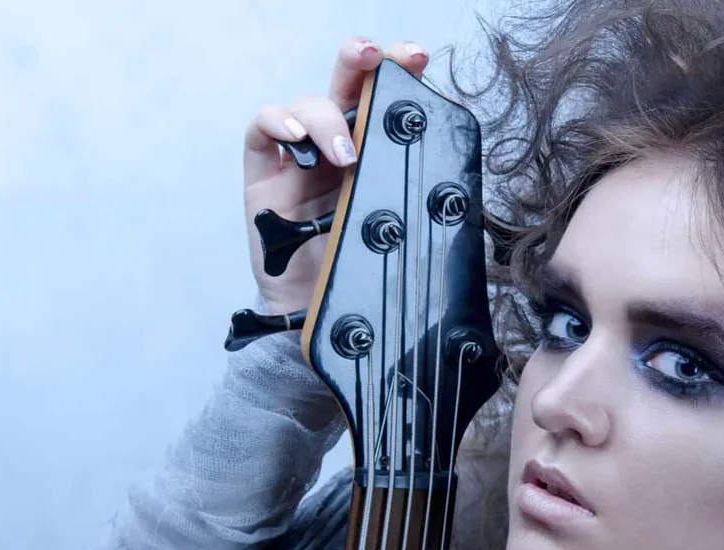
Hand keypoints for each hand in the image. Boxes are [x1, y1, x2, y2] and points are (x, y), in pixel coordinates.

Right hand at [243, 37, 429, 313]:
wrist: (320, 319)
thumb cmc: (366, 275)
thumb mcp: (402, 236)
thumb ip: (419, 205)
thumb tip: (462, 190)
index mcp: (379, 155)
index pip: (388, 102)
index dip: (400, 73)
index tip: (419, 61)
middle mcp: (340, 147)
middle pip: (348, 86)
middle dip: (362, 60)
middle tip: (378, 55)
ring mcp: (300, 159)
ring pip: (308, 104)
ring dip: (326, 118)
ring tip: (346, 156)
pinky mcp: (264, 177)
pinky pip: (262, 129)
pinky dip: (279, 122)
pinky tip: (298, 138)